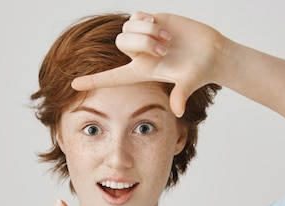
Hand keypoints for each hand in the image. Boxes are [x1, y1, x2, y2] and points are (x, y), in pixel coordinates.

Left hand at [71, 11, 224, 117]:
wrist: (210, 51)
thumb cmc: (200, 70)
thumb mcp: (190, 82)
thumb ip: (182, 94)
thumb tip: (178, 110)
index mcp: (142, 72)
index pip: (111, 78)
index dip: (92, 81)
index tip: (73, 84)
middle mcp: (139, 56)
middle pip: (120, 43)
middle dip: (142, 43)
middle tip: (164, 49)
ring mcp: (143, 38)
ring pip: (127, 28)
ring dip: (147, 31)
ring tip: (167, 39)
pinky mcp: (151, 22)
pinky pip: (135, 16)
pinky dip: (147, 20)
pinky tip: (161, 26)